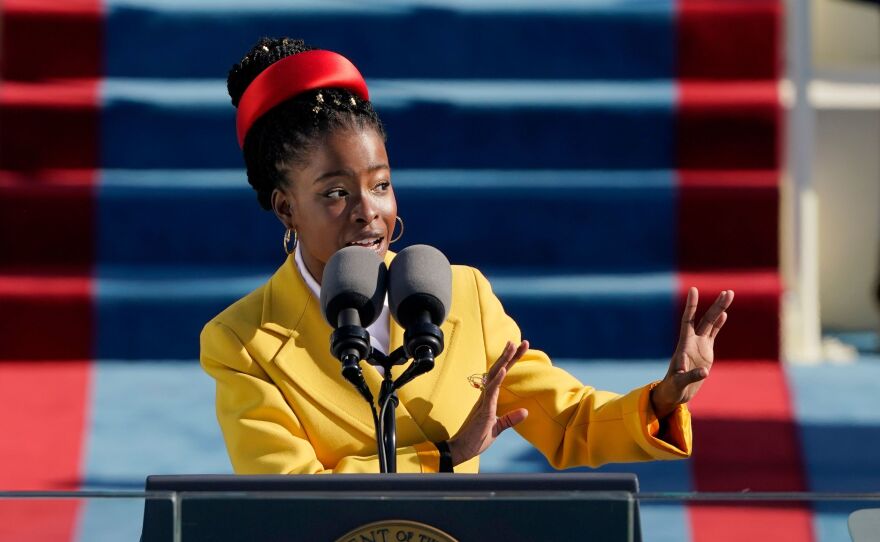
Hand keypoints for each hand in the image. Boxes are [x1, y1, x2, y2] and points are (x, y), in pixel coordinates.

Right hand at [447, 340, 529, 465]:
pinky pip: (490, 392)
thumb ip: (510, 419)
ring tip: (513, 346)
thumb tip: (526, 412)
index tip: (519, 348)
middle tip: (522, 342)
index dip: (510, 362)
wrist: (460, 450)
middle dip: (510, 356)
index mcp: (488, 398)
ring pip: (495, 376)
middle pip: (499, 370)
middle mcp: (485, 396)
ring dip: (505, 361)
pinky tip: (504, 369)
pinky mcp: (484, 410)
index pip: (501, 375)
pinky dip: (497, 380)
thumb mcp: (497, 428)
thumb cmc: (475, 439)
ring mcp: (484, 401)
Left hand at [651, 288, 733, 418]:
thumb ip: (690, 376)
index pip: (688, 320)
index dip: (691, 306)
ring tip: (729, 294)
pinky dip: (719, 325)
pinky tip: (725, 314)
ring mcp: (699, 345)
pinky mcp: (706, 352)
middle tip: (728, 292)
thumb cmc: (673, 387)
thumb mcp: (680, 383)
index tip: (693, 290)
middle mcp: (692, 341)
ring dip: (720, 310)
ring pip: (711, 324)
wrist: (676, 392)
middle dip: (717, 306)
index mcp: (684, 345)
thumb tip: (704, 372)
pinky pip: (713, 335)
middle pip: (705, 319)